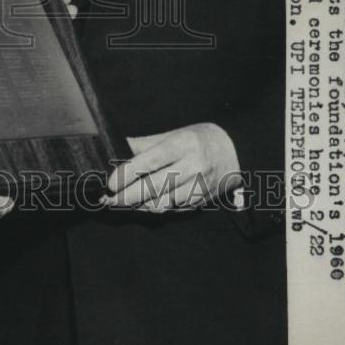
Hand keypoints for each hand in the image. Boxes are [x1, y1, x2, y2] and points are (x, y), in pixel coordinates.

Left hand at [102, 123, 240, 212]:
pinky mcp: (202, 201)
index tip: (111, 183)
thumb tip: (115, 147)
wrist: (235, 152)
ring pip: (164, 203)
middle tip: (109, 199)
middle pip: (155, 186)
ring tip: (121, 203)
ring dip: (139, 205)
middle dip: (128, 196)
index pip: (152, 161)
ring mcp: (199, 186)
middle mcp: (193, 166)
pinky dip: (156, 208)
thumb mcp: (173, 134)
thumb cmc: (197, 139)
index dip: (129, 173)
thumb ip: (144, 144)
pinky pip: (174, 209)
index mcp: (183, 144)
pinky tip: (142, 205)